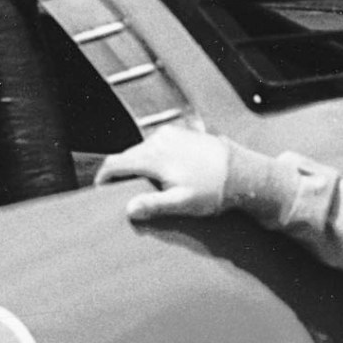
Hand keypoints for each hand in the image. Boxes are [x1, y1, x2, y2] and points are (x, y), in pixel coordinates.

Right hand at [94, 127, 232, 221]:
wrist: (242, 172)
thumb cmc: (214, 188)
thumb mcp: (181, 203)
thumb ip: (152, 205)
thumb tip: (129, 209)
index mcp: (154, 156)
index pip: (115, 163)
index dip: (103, 177)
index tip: (100, 188)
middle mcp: (159, 140)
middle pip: (127, 156)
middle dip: (123, 174)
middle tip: (127, 193)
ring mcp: (171, 134)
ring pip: (143, 150)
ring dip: (141, 166)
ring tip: (151, 185)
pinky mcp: (181, 133)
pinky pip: (158, 145)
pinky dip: (156, 158)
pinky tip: (167, 173)